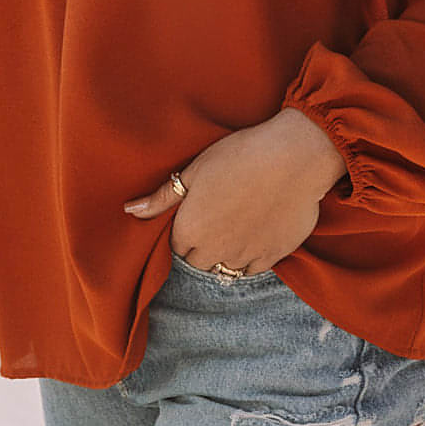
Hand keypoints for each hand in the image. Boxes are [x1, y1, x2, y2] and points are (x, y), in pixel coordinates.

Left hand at [122, 107, 347, 274]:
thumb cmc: (240, 155)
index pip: (175, 246)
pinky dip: (249, 258)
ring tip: (235, 227)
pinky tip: (255, 232)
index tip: (196, 214)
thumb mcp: (195, 169)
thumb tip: (130, 210)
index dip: (184, 230)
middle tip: (216, 220)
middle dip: (201, 247)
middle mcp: (214, 251)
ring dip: (224, 256)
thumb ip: (162, 197)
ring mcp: (244, 257)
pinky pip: (252, 270)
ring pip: (225, 271)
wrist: (294, 157)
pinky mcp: (273, 256)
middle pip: (198, 263)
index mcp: (190, 229)